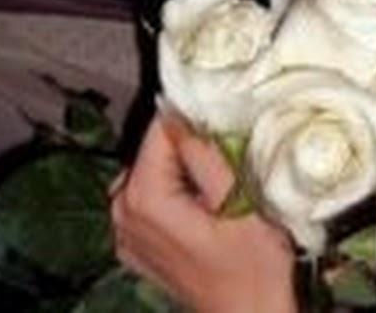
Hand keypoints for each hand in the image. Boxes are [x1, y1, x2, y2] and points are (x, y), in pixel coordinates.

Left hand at [111, 114, 296, 312]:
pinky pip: (151, 190)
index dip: (196, 117)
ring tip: (222, 178)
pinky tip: (205, 201)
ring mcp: (124, 231)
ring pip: (154, 165)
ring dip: (185, 162)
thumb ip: (207, 152)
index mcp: (143, 198)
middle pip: (155, 146)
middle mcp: (122, 212)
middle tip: (231, 153)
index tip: (227, 121)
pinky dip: (176, 185)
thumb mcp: (241, 199)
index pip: (162, 127)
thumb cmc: (253, 266)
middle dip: (190, 140)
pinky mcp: (135, 242)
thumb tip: (189, 109)